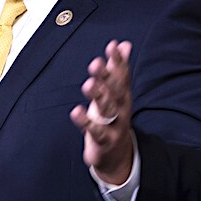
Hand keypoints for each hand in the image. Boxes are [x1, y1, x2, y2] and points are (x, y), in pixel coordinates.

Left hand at [70, 40, 133, 184]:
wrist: (118, 156)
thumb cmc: (112, 118)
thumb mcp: (116, 93)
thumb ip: (118, 69)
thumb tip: (124, 44)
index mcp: (122, 96)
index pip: (122, 76)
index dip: (118, 61)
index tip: (113, 46)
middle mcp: (120, 109)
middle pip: (115, 91)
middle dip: (106, 77)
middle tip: (96, 63)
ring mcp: (113, 125)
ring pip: (107, 110)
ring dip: (98, 96)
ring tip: (88, 84)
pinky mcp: (104, 141)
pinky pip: (95, 131)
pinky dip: (85, 122)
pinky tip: (76, 111)